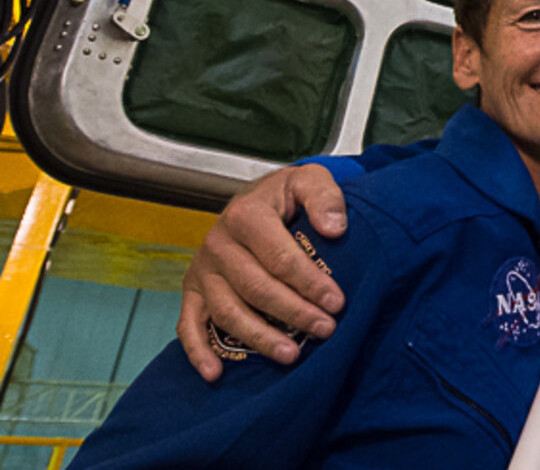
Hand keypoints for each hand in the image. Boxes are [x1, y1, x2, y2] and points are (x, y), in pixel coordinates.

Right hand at [178, 164, 348, 380]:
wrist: (254, 198)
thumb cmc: (285, 196)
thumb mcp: (309, 180)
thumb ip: (325, 197)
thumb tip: (335, 228)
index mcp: (246, 215)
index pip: (280, 257)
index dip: (309, 282)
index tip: (336, 302)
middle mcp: (217, 243)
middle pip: (256, 288)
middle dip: (293, 313)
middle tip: (325, 330)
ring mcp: (202, 270)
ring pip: (227, 311)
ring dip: (258, 337)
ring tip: (291, 356)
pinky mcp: (192, 291)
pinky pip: (188, 325)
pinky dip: (198, 352)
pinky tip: (215, 374)